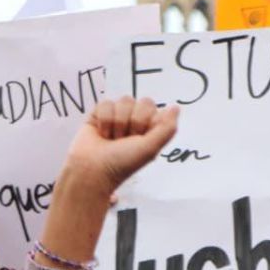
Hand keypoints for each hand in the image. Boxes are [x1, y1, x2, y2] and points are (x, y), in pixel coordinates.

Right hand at [63, 96, 178, 193]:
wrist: (92, 169)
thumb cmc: (122, 163)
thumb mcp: (150, 148)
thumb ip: (167, 129)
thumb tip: (176, 107)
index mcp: (149, 129)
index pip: (154, 108)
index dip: (146, 121)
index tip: (139, 139)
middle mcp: (135, 121)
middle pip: (141, 102)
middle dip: (133, 122)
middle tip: (125, 140)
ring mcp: (117, 117)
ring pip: (124, 101)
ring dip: (117, 123)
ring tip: (112, 139)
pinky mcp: (99, 114)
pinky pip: (106, 103)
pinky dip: (104, 120)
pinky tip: (101, 134)